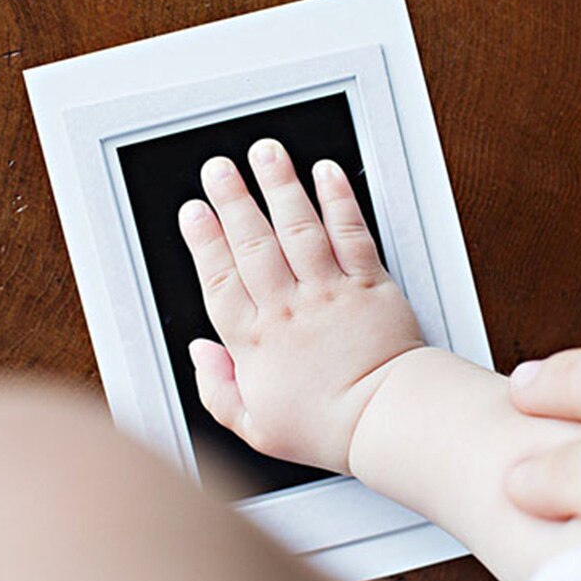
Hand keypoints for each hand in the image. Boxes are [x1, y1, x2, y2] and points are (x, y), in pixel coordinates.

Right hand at [178, 138, 422, 472]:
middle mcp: (289, 307)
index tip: (194, 212)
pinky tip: (326, 173)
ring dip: (279, 186)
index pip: (220, 279)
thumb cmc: (325, 424)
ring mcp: (329, 290)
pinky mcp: (367, 282)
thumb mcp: (254, 426)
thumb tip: (198, 354)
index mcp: (256, 341)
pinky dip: (339, 200)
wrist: (386, 419)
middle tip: (218, 168)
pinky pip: (350, 233)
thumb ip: (216, 389)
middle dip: (233, 200)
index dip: (203, 241)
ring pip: (298, 228)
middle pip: (253, 243)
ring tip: (265, 154)